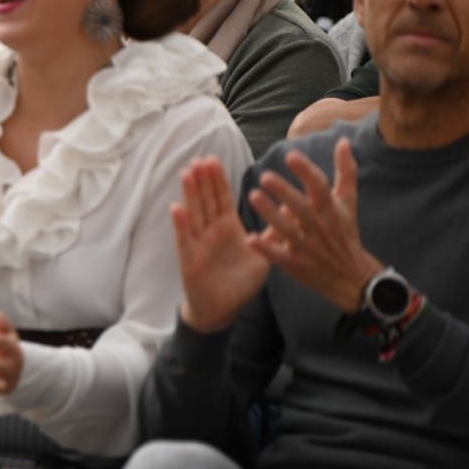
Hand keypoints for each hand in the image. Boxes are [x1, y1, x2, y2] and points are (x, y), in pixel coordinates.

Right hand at [171, 156, 270, 332]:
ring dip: (190, 194)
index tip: (213, 160)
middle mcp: (211, 232)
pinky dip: (180, 224)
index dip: (217, 180)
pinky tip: (177, 208)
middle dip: (203, 180)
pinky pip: (184, 239)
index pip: (222, 199)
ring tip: (187, 173)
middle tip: (201, 158)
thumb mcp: (263, 256)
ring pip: (194, 214)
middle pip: (206, 201)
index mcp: (228, 229)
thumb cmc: (241, 283)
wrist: (223, 309)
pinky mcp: (189, 260)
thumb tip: (292, 214)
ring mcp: (198, 244)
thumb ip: (274, 234)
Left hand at [246, 138, 379, 311]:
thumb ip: (345, 171)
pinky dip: (265, 248)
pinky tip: (250, 238)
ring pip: (287, 229)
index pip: (319, 187)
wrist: (351, 276)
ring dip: (270, 214)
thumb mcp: (348, 203)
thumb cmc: (344, 233)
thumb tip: (344, 141)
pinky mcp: (296, 264)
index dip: (306, 171)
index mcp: (330, 209)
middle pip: (301, 207)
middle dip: (284, 191)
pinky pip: (278, 255)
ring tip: (253, 196)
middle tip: (265, 176)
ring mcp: (307, 246)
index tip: (290, 156)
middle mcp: (319, 226)